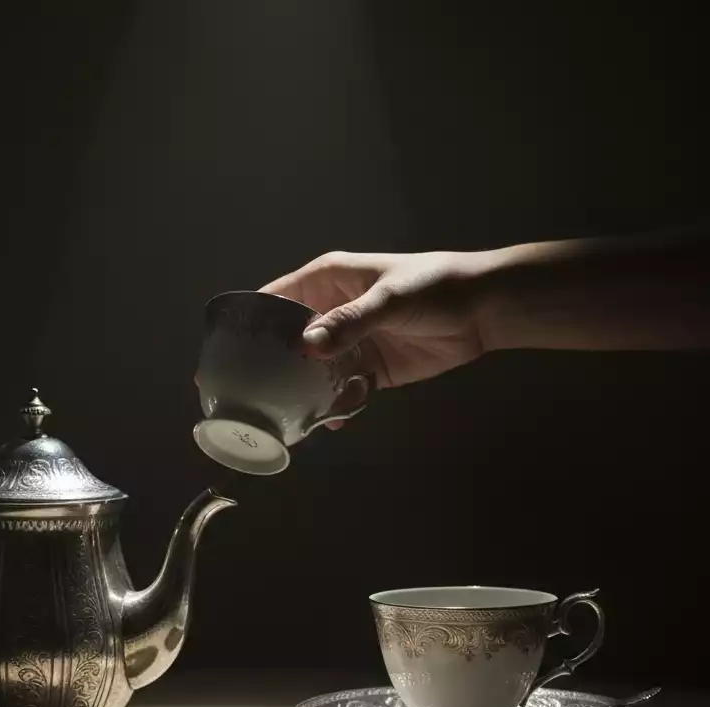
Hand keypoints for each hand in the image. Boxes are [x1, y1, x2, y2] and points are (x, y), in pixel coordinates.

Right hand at [259, 250, 490, 405]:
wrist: (484, 311)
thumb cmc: (434, 287)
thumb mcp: (389, 299)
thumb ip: (349, 323)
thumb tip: (307, 348)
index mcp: (326, 282)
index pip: (275, 301)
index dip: (249, 324)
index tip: (224, 354)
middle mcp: (330, 313)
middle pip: (288, 343)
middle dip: (271, 368)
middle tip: (247, 397)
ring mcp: (348, 344)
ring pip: (313, 372)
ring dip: (302, 393)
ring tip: (286, 417)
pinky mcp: (369, 371)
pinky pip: (342, 391)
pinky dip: (335, 406)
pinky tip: (331, 421)